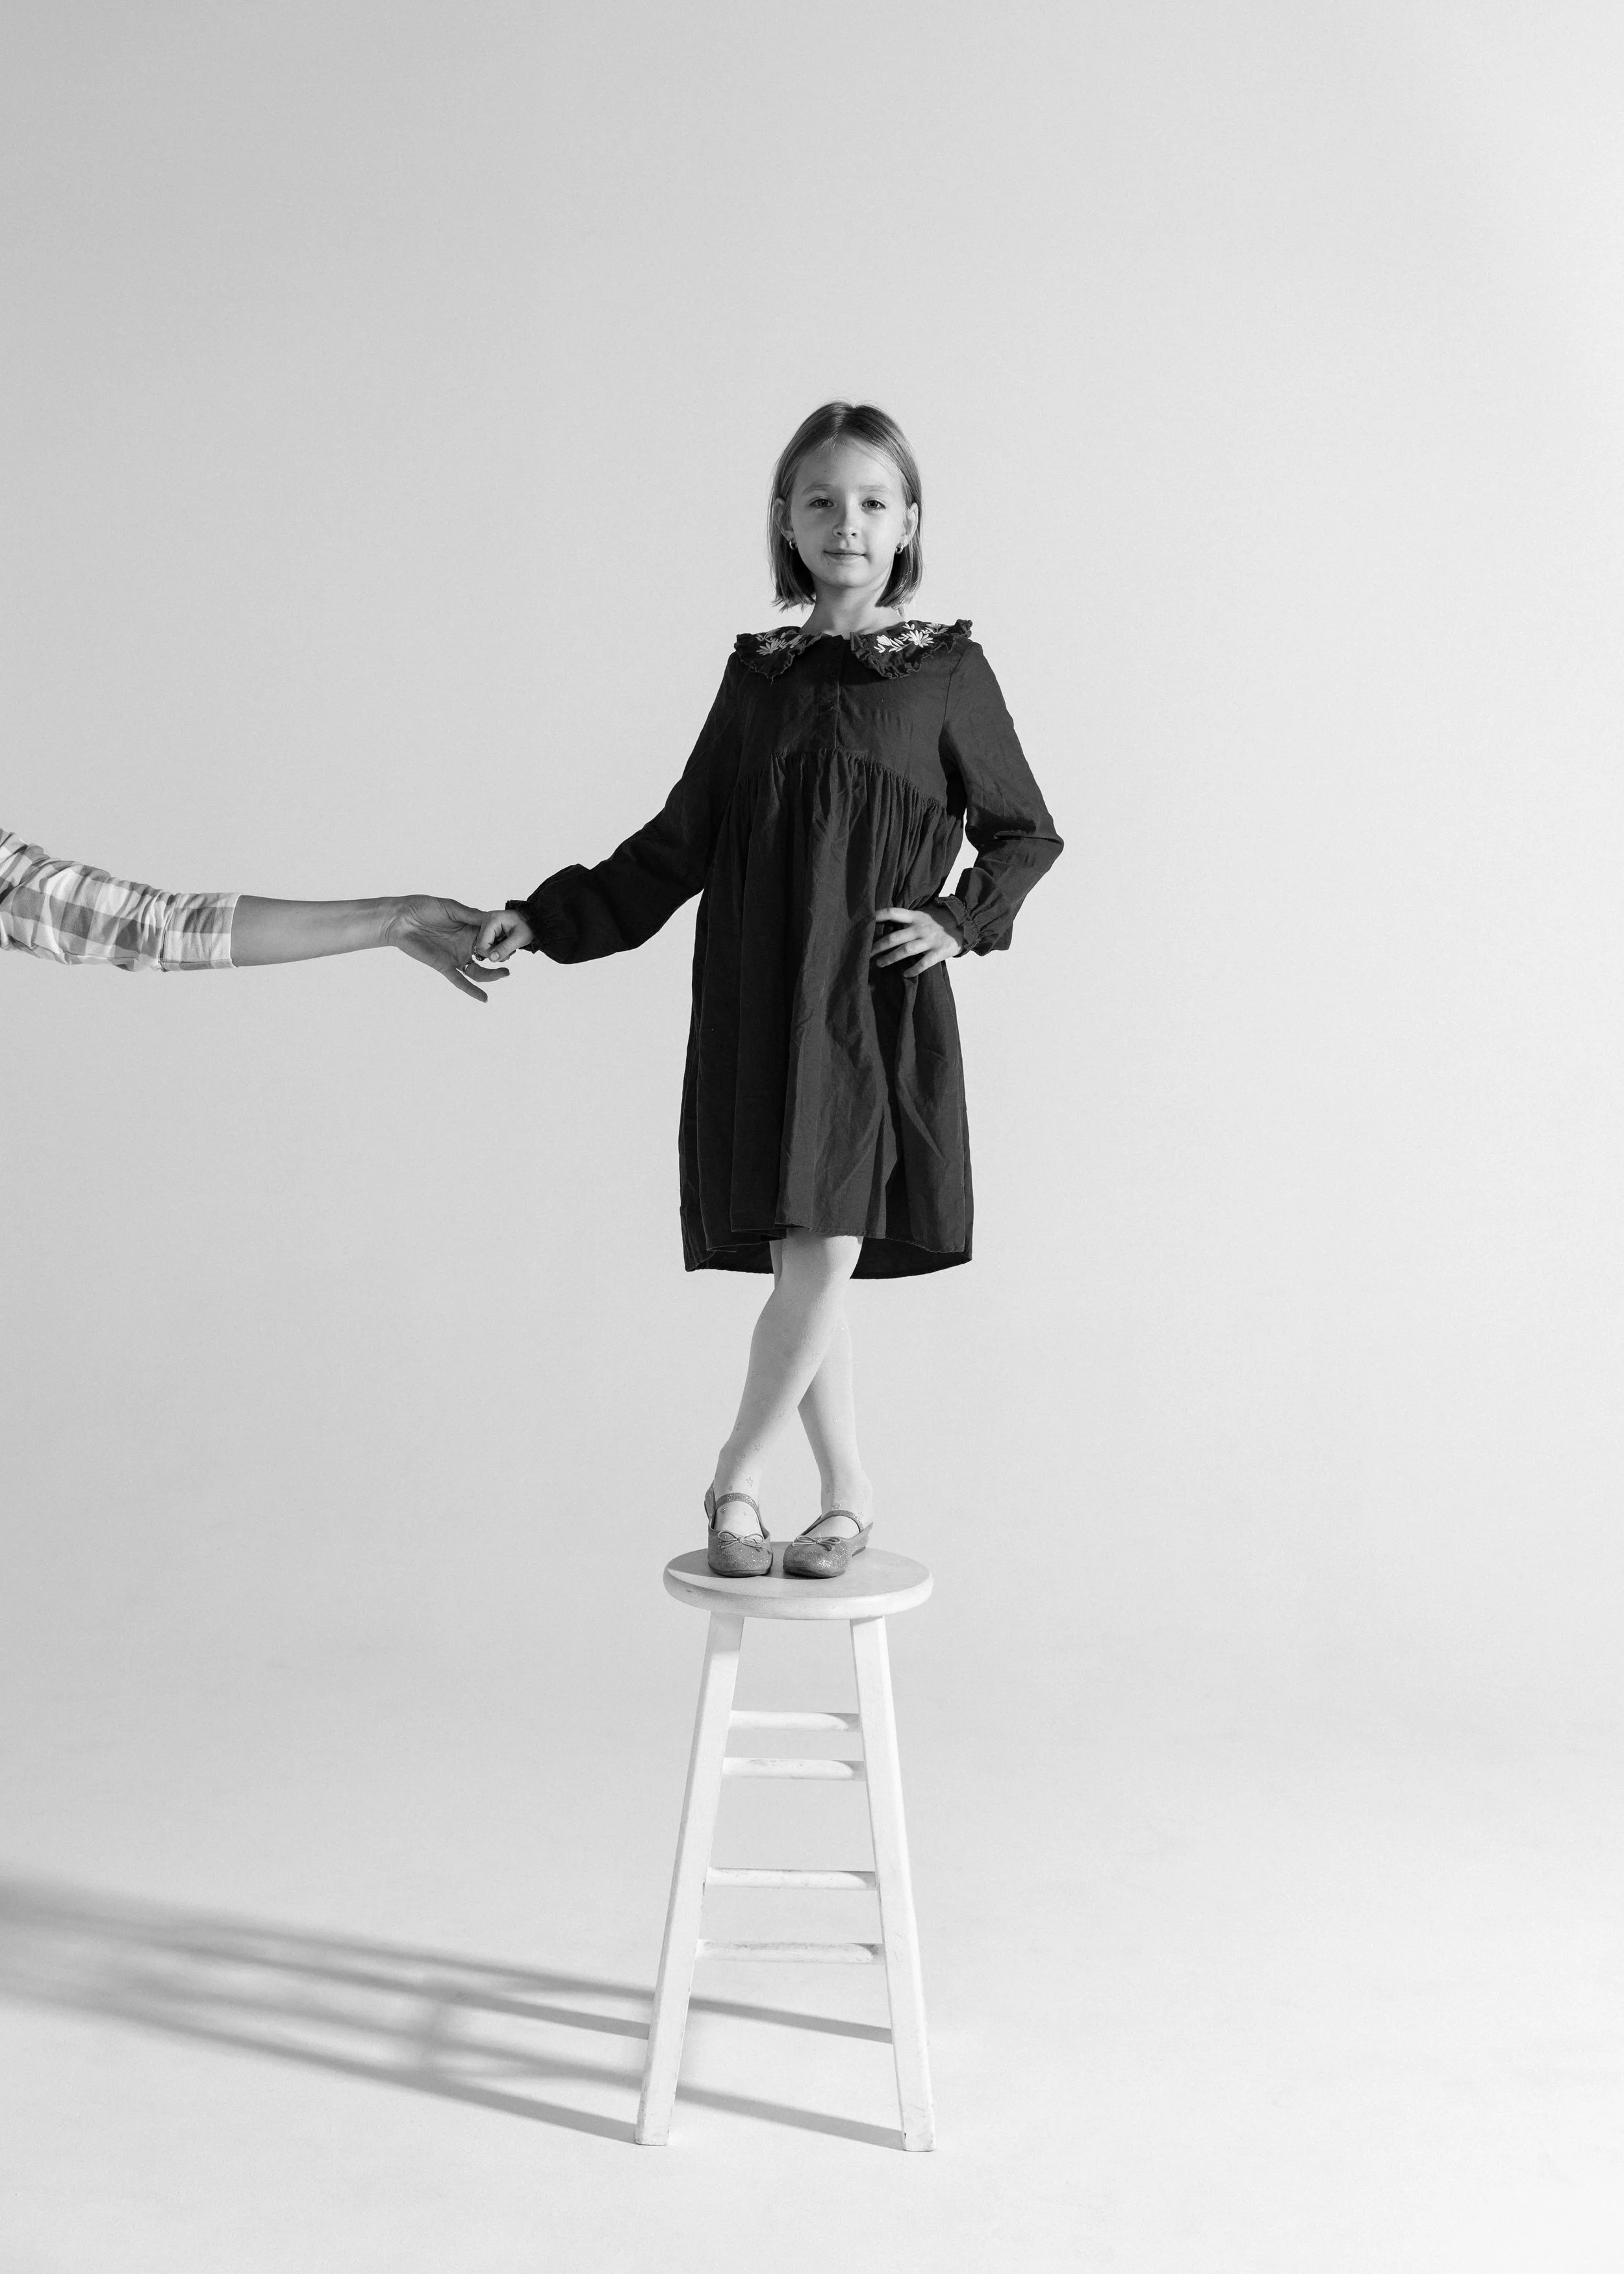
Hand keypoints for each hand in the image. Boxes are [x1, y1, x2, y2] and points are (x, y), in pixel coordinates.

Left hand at [385, 895, 511, 1002]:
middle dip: (501, 958)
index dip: (502, 940)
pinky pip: (460, 981)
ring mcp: (456, 956)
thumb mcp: (451, 908)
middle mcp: (465, 944)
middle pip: (488, 955)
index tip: (515, 940)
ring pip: (478, 970)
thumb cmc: (423, 907)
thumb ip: (471, 915)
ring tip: (504, 975)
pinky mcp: (444, 965)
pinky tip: (484, 998)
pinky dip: (472, 990)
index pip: (491, 937)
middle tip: (510, 958)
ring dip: (492, 975)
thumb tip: (491, 917)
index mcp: (469, 929)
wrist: (400, 919)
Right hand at [475, 906, 534, 961]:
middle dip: (494, 952)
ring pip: (485, 945)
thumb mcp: (519, 939)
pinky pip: (488, 943)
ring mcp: (488, 924)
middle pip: (481, 945)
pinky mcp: (490, 928)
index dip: (491, 953)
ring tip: (509, 948)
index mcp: (492, 920)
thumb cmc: (529, 926)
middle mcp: (487, 920)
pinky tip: (506, 945)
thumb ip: (505, 949)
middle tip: (508, 953)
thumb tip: (492, 958)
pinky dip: (497, 947)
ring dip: (497, 951)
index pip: (482, 943)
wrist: (533, 920)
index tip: (504, 955)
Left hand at [870, 904, 961, 975]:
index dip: (879, 915)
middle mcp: (920, 928)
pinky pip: (923, 964)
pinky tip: (905, 974)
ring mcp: (929, 940)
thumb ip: (910, 917)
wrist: (967, 923)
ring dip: (890, 958)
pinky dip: (913, 970)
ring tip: (880, 963)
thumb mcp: (925, 913)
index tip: (866, 921)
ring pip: (905, 951)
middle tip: (867, 953)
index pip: (893, 913)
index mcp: (916, 916)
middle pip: (894, 937)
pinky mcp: (939, 952)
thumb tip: (890, 920)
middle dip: (878, 946)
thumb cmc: (942, 919)